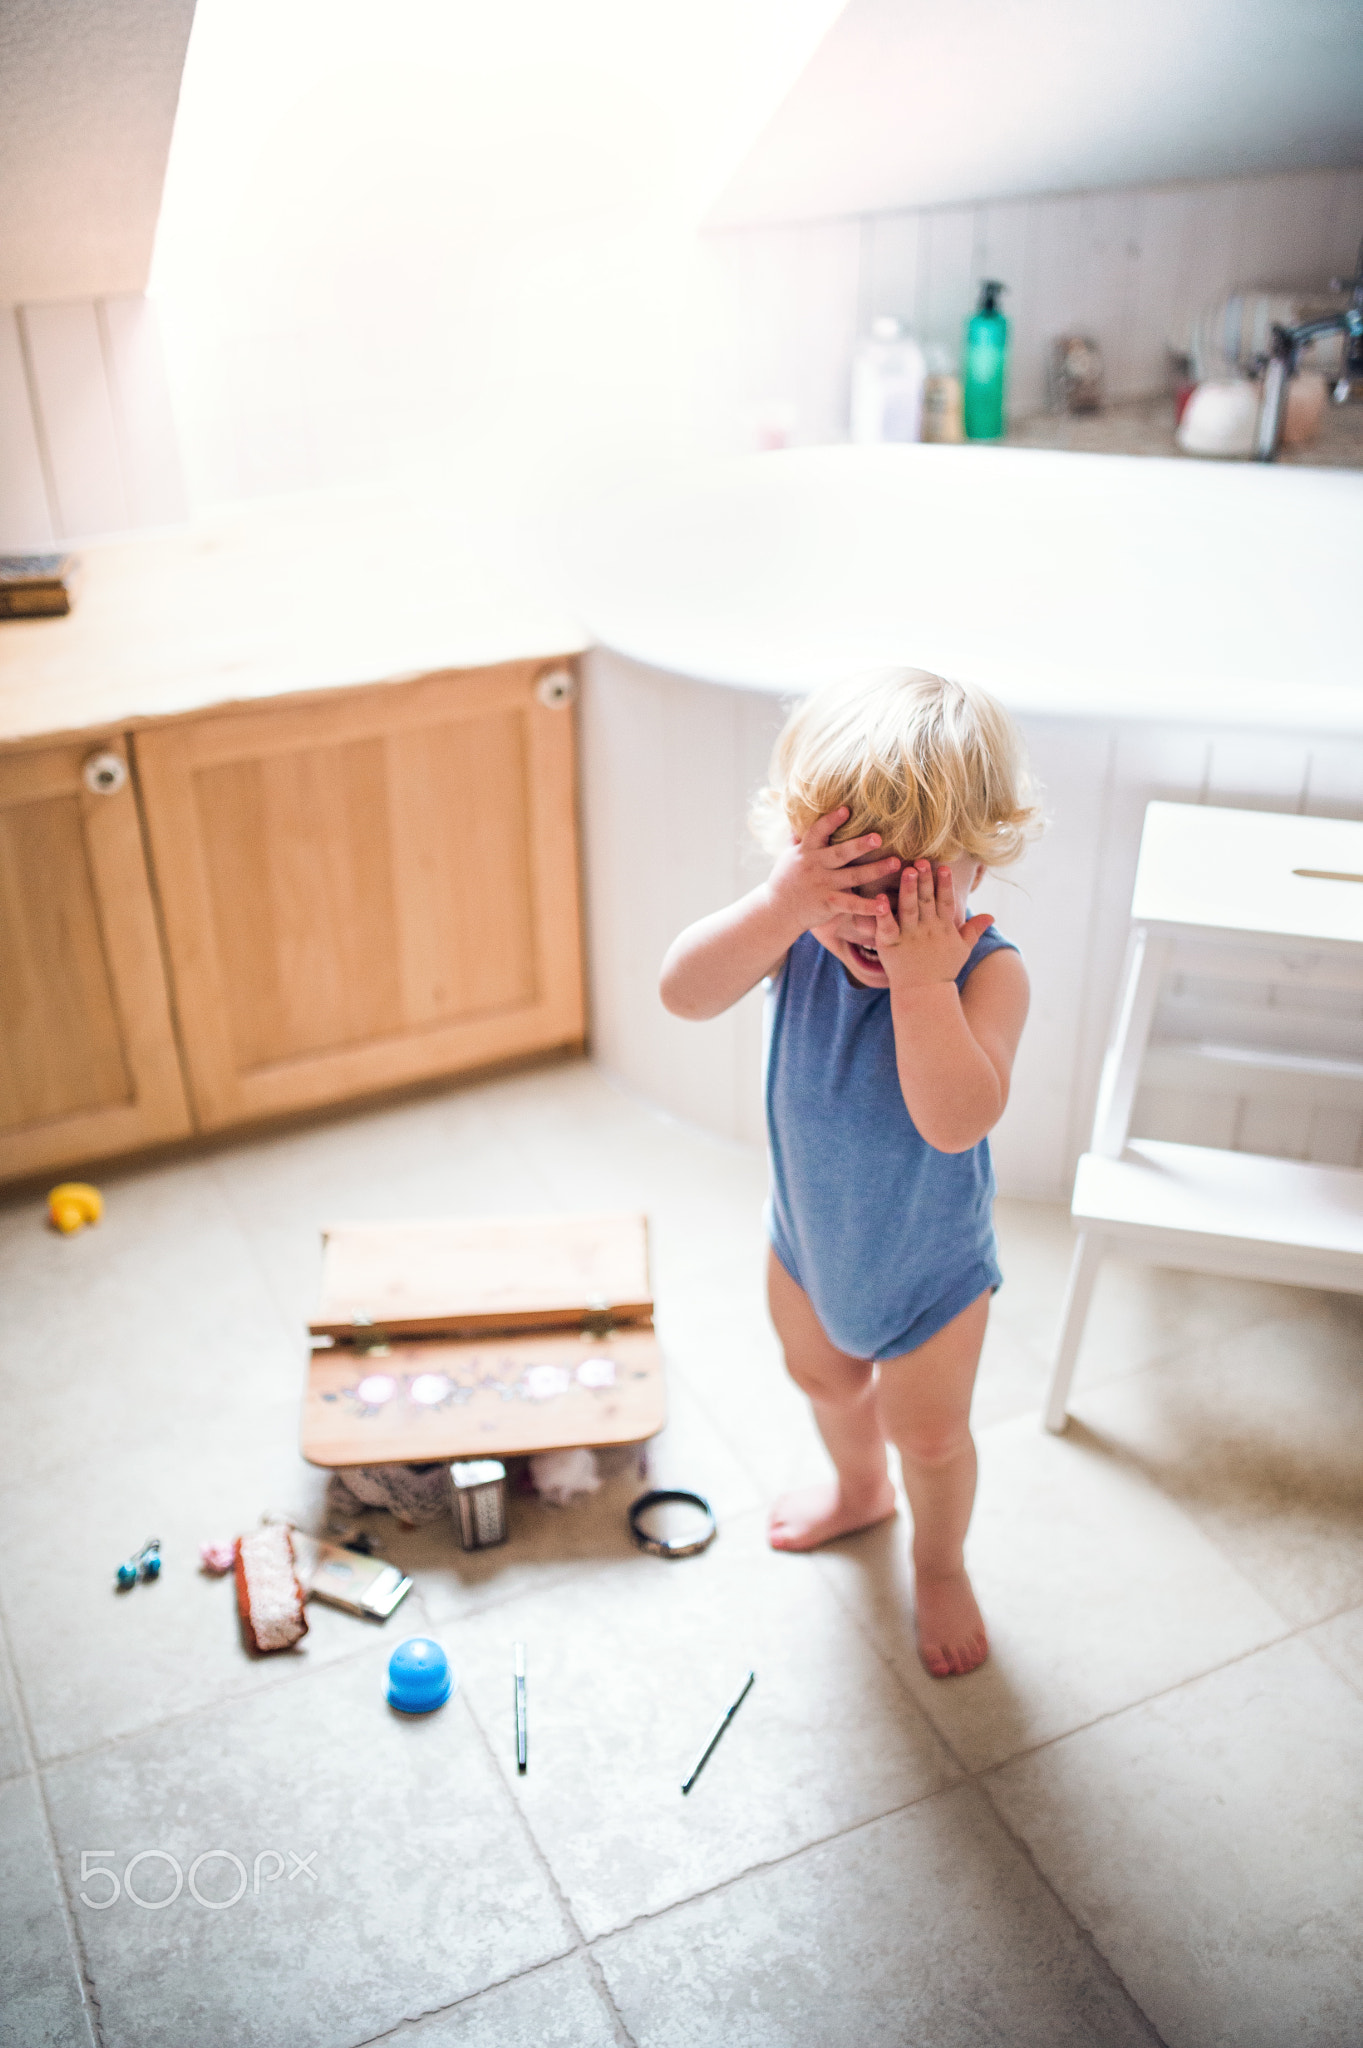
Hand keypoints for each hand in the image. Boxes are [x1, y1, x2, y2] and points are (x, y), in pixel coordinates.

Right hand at [765, 806, 900, 939]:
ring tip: (895, 863)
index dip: (831, 821)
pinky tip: (884, 905)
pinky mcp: (829, 904)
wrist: (777, 911)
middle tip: (879, 838)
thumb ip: (798, 838)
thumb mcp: (788, 856)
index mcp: (806, 851)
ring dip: (876, 870)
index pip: (817, 832)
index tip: (846, 809)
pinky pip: (852, 905)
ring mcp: (823, 885)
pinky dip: (868, 907)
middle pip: (840, 853)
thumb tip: (798, 816)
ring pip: (853, 876)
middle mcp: (814, 866)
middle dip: (859, 845)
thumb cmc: (786, 880)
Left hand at [870, 860, 992, 990]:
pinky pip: (886, 926)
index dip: (945, 885)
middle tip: (922, 860)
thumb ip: (974, 930)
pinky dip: (882, 913)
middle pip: (927, 901)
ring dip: (908, 890)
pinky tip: (878, 898)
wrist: (924, 994)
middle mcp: (927, 929)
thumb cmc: (942, 969)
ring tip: (907, 871)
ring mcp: (909, 936)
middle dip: (926, 881)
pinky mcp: (890, 944)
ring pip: (909, 909)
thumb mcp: (962, 949)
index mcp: (943, 928)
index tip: (944, 867)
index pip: (946, 902)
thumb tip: (991, 915)